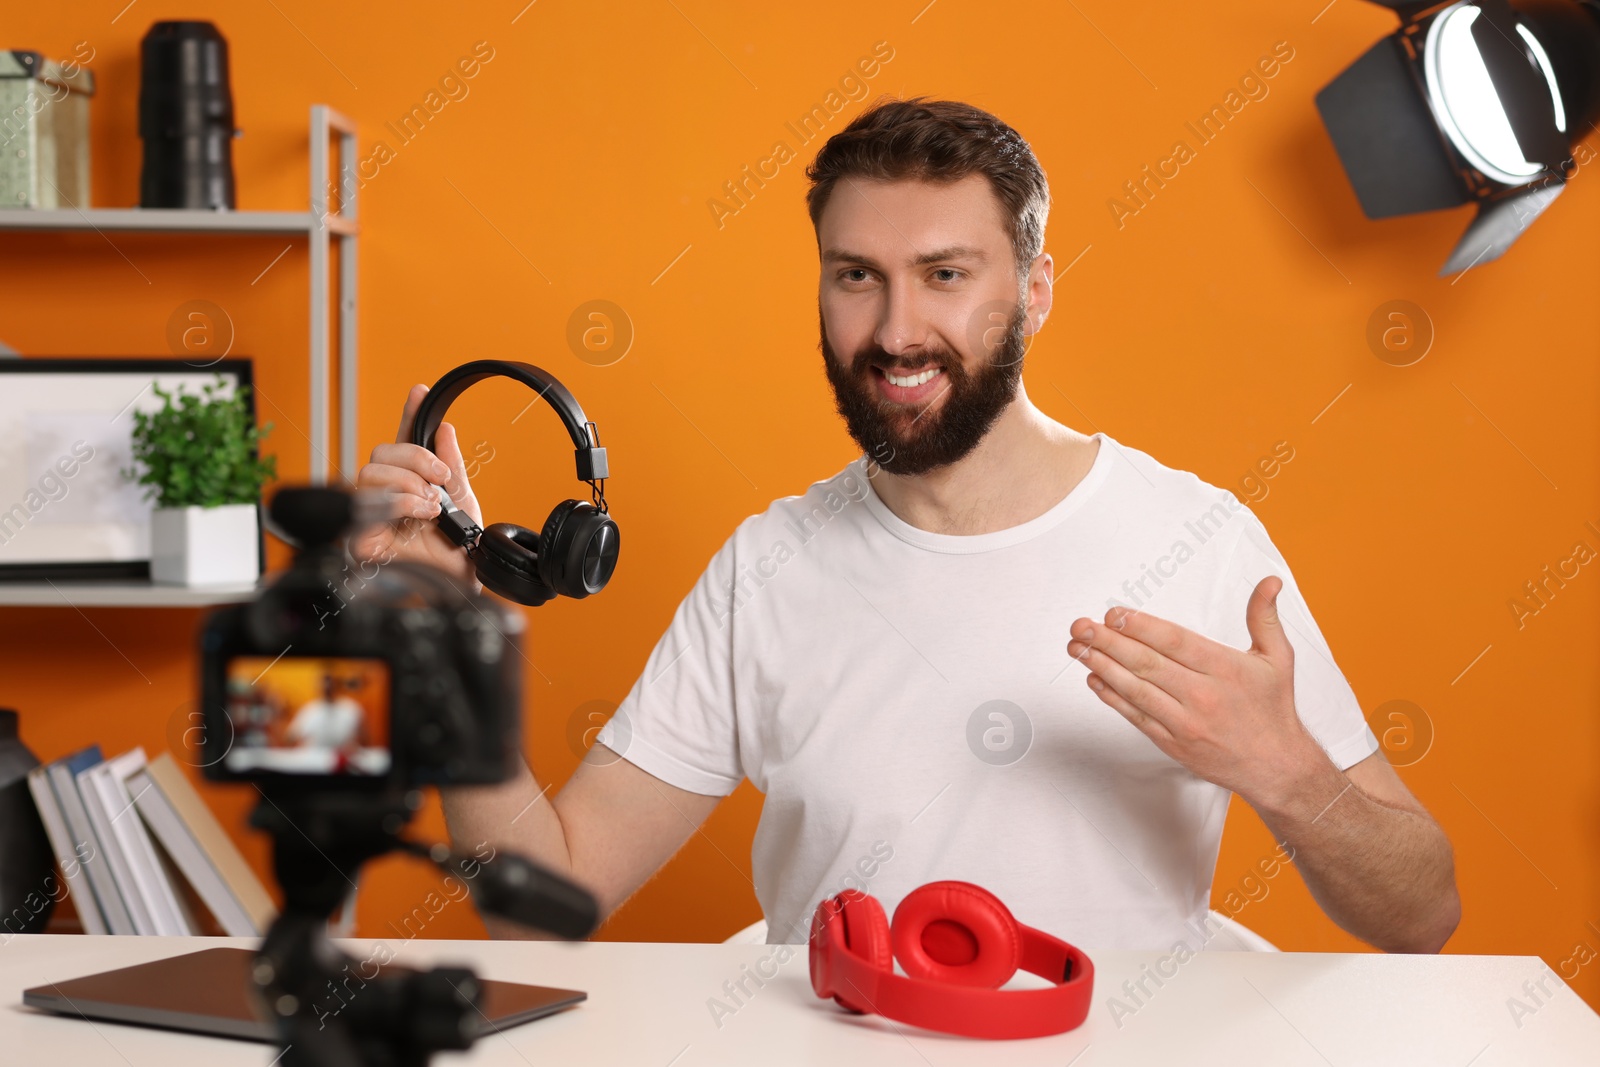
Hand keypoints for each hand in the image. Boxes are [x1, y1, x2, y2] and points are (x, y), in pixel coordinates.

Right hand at [351, 383, 482, 587]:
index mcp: (411, 482)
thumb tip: (445, 428)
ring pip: (371, 471)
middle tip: (440, 484)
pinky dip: (399, 502)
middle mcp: (387, 494)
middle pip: (381, 450)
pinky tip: (417, 514)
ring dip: (409, 485)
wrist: (458, 586)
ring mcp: (370, 512)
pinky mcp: (358, 535)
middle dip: (416, 460)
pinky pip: (367, 502)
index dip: (409, 414)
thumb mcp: (463, 502)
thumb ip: (452, 465)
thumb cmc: (457, 553)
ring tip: (430, 507)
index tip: (419, 392)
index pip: (404, 441)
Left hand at [1065, 576, 1327, 806]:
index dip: (1141, 626)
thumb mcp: (1277, 659)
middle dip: (1108, 642)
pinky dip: (1112, 697)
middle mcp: (1203, 696)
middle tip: (1081, 626)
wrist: (1275, 768)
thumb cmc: (1273, 710)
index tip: (1113, 613)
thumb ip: (1264, 618)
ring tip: (1077, 647)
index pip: (1175, 642)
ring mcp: (1184, 722)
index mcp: (1225, 670)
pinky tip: (1094, 678)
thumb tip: (1269, 582)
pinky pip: (1135, 716)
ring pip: (1136, 690)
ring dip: (1102, 666)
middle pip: (1147, 664)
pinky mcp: (1172, 743)